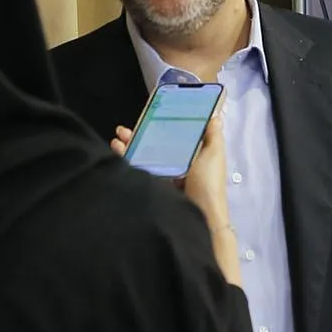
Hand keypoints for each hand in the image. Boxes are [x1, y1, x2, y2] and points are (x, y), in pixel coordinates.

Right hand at [114, 113, 231, 221]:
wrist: (201, 215)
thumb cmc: (209, 184)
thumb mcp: (214, 154)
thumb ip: (212, 135)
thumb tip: (214, 115)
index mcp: (193, 155)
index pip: (173, 136)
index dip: (159, 126)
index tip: (147, 116)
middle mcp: (178, 164)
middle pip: (155, 145)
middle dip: (139, 136)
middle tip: (124, 130)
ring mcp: (166, 177)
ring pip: (145, 157)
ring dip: (130, 145)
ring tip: (117, 139)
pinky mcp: (157, 187)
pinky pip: (141, 169)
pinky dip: (127, 158)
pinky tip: (118, 150)